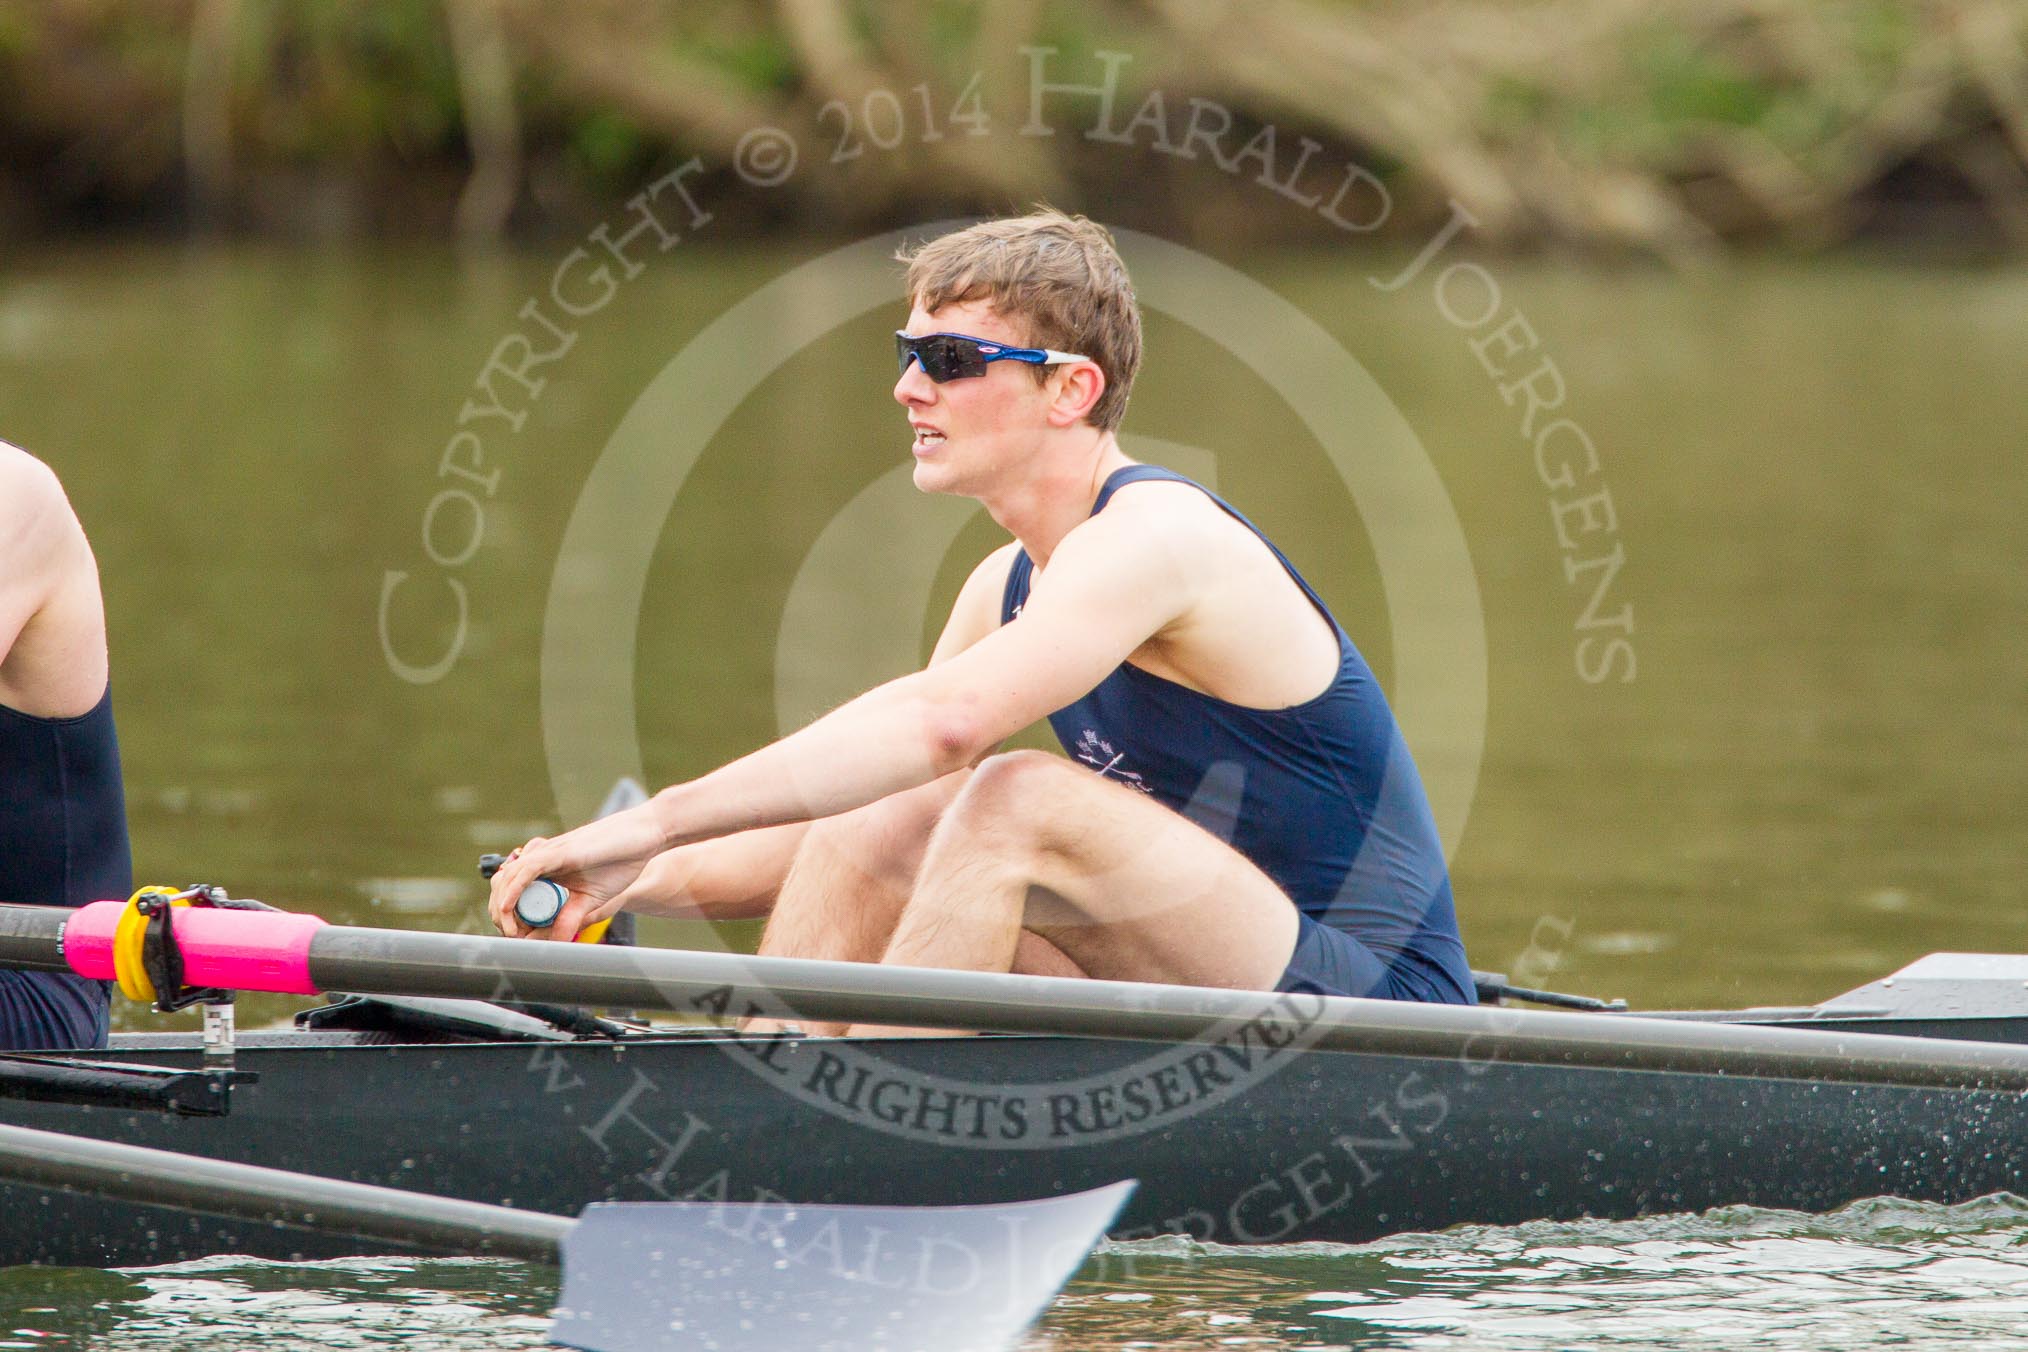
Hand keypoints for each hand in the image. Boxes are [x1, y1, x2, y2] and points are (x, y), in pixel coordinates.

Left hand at [486, 804, 664, 940]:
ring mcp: (548, 854)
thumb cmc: (622, 863)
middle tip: (512, 939)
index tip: (517, 939)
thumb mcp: (593, 900)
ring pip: (508, 879)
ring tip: (510, 931)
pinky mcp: (558, 850)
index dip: (508, 917)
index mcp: (548, 871)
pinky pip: (526, 870)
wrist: (645, 837)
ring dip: (502, 909)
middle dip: (500, 916)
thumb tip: (552, 943)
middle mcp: (542, 860)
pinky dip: (512, 889)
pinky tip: (507, 908)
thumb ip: (571, 918)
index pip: (513, 893)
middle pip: (503, 886)